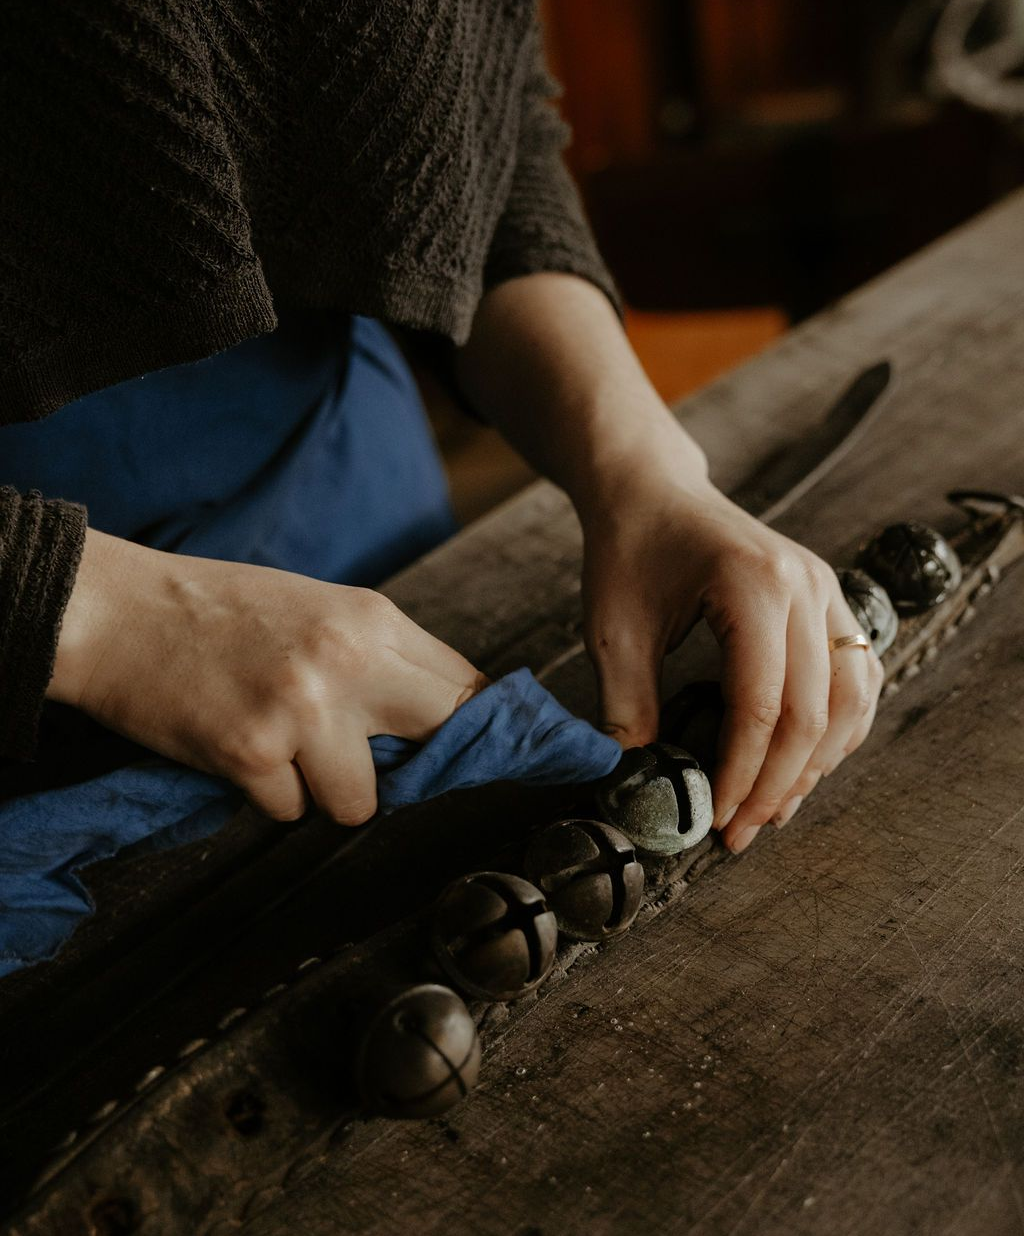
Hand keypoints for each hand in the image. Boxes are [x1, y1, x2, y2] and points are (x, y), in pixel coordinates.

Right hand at [50, 531, 486, 823]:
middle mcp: (348, 662)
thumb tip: (433, 719)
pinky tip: (238, 749)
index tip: (455, 748)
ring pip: (360, 803)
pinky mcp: (252, 754)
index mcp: (370, 618)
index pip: (463, 687)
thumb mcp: (316, 609)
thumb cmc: (214, 610)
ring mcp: (302, 711)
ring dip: (323, 790)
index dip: (463, 726)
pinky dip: (267, 795)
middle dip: (412, 763)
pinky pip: (290, 812)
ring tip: (281, 746)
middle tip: (371, 755)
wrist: (116, 612)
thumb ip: (377, 657)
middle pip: (439, 742)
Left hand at [579, 470, 882, 852]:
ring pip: (850, 700)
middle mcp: (806, 585)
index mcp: (753, 585)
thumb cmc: (627, 550)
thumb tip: (642, 786)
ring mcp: (827, 590)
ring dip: (816, 764)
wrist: (651, 491)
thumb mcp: (612, 629)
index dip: (741, 774)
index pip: (762, 706)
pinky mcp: (829, 599)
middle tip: (739, 833)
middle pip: (813, 712)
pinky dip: (838, 728)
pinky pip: (857, 676)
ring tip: (771, 810)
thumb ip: (627, 706)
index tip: (715, 820)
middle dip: (777, 784)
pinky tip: (804, 764)